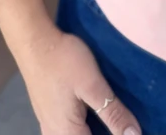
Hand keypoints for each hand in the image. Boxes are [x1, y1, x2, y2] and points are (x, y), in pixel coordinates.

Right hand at [18, 25, 140, 134]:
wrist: (34, 41)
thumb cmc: (64, 62)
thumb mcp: (93, 85)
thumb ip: (113, 113)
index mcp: (67, 134)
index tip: (131, 128)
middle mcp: (55, 134)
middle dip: (106, 131)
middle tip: (123, 119)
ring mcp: (49, 123)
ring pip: (77, 134)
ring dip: (96, 128)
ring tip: (113, 115)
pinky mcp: (48, 111)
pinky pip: (69, 128)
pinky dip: (85, 124)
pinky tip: (94, 110)